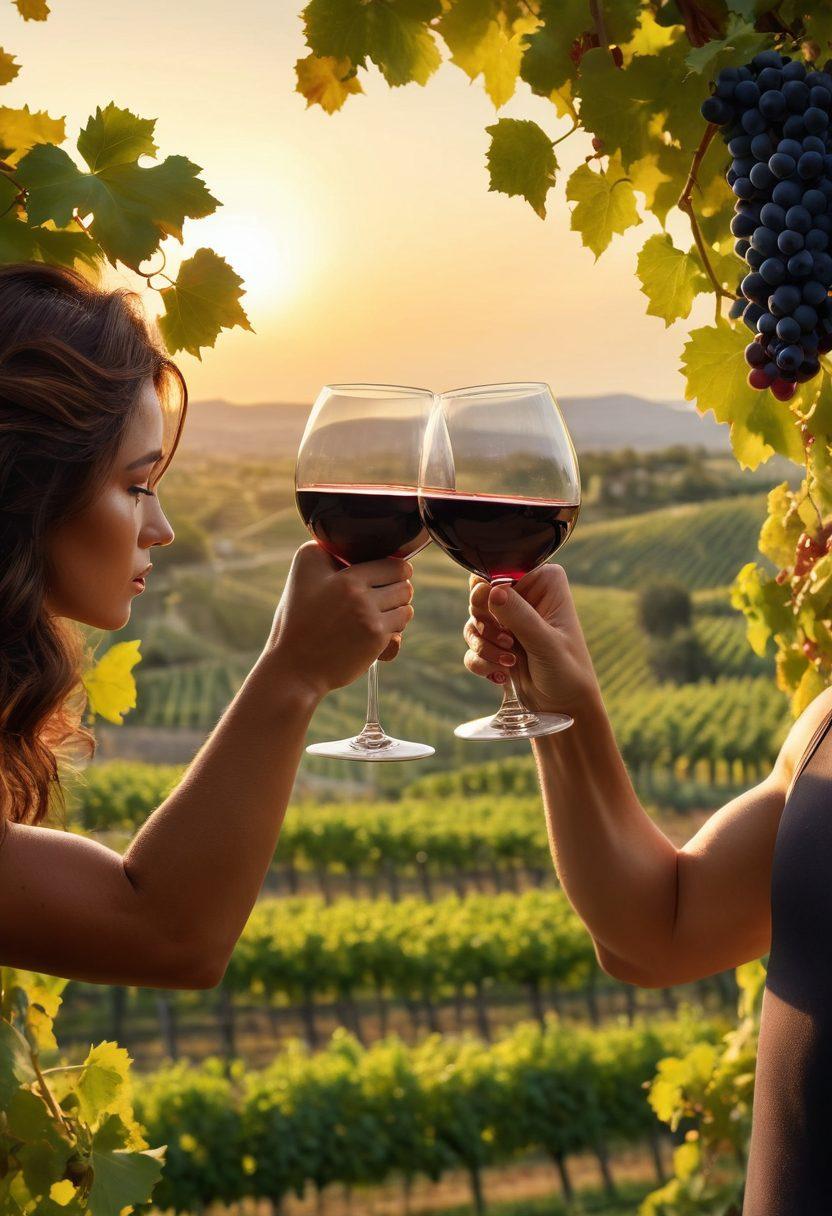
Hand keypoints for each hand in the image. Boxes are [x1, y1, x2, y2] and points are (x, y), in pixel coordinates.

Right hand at [263, 542, 413, 697]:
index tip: (388, 575)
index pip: (396, 565)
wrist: (294, 667)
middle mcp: (361, 596)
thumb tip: (350, 544)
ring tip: (377, 614)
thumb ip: (327, 550)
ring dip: (397, 612)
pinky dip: (393, 633)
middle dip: (397, 591)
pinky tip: (374, 633)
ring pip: (406, 609)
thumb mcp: (303, 573)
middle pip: (405, 586)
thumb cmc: (298, 620)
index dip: (395, 570)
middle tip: (381, 597)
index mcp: (346, 577)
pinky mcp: (376, 642)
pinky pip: (400, 632)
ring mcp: (370, 620)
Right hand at [463, 565, 600, 715]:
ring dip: (485, 646)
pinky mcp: (496, 641)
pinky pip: (472, 644)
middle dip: (487, 624)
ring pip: (473, 622)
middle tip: (507, 642)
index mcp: (544, 582)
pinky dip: (482, 661)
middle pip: (480, 594)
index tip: (495, 615)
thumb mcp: (546, 643)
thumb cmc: (568, 671)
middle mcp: (525, 596)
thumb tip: (491, 591)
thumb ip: (519, 617)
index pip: (503, 569)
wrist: (564, 707)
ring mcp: (509, 619)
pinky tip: (502, 674)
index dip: (491, 591)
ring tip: (510, 662)